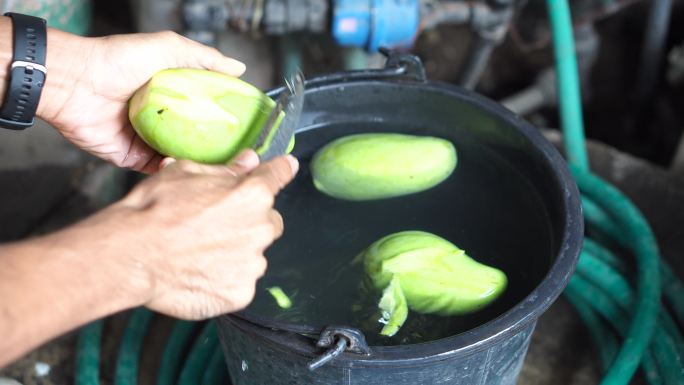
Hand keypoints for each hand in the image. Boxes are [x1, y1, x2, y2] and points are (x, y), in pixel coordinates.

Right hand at [0, 150, 297, 364]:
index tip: (286, 168)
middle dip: (250, 221)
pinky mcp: (241, 293)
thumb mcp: (184, 173)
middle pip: (268, 221)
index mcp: (252, 194)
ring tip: (199, 252)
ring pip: (254, 254)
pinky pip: (240, 282)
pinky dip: (225, 279)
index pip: (278, 176)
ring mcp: (253, 264)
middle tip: (214, 224)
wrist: (130, 256)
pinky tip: (198, 273)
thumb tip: (249, 161)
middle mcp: (261, 228)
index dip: (281, 170)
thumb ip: (225, 170)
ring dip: (237, 252)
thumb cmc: (152, 210)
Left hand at [36, 28, 245, 172]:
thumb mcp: (169, 48)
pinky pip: (156, 169)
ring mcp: (146, 138)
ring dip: (195, 163)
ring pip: (178, 156)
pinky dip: (170, 170)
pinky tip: (183, 167)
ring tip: (215, 167)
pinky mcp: (130, 157)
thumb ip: (205, 58)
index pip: (204, 109)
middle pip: (195, 137)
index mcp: (171, 93)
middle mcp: (160, 117)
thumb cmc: (119, 60)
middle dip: (213, 147)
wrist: (76, 82)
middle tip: (234, 154)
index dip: (223, 118)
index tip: (243, 127)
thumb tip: (239, 68)